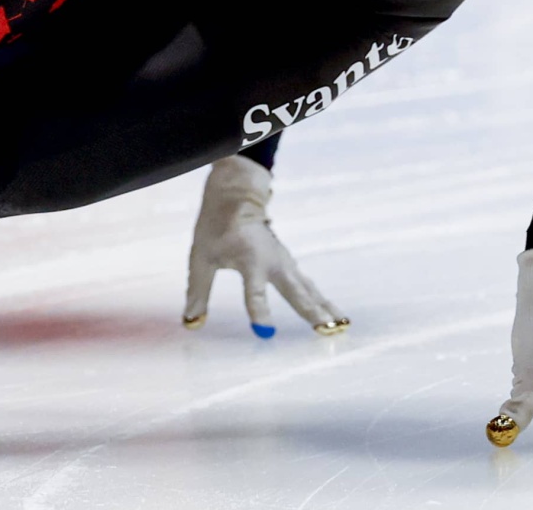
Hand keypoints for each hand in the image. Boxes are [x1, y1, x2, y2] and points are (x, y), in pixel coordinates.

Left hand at [182, 156, 347, 337]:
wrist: (236, 199)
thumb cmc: (216, 227)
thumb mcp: (201, 258)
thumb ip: (198, 291)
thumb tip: (191, 322)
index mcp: (249, 260)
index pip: (254, 291)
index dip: (259, 311)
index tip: (265, 332)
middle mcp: (273, 262)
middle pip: (295, 291)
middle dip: (311, 311)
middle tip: (326, 330)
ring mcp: (285, 262)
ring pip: (308, 289)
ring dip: (324, 307)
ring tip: (341, 326)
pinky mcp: (289, 264)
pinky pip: (309, 286)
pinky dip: (322, 300)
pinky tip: (334, 315)